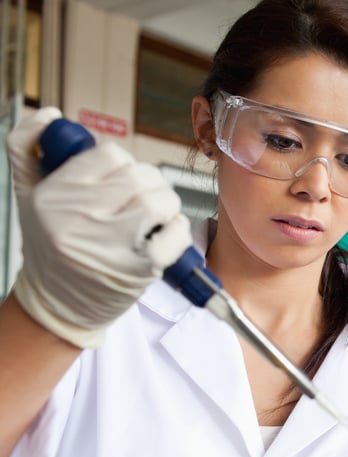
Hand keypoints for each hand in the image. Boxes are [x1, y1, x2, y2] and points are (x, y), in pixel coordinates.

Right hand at [6, 107, 191, 347]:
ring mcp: (112, 243)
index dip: (121, 164)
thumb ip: (27, 147)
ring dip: (166, 204)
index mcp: (54, 194)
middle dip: (149, 183)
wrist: (57, 305)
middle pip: (140, 175)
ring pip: (160, 200)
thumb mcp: (25, 194)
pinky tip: (162, 237)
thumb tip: (49, 114)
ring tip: (152, 218)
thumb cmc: (48, 247)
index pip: (110, 154)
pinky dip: (178, 231)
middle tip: (140, 199)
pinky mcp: (140, 267)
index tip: (116, 182)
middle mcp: (80, 217)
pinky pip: (176, 233)